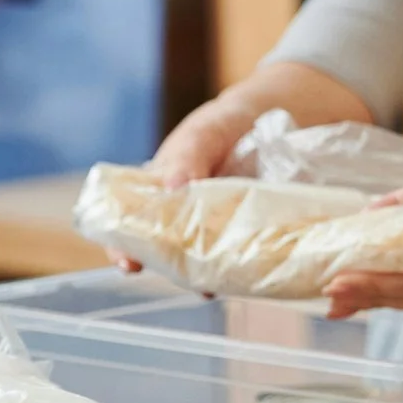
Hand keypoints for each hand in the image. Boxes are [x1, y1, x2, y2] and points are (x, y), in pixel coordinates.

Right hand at [116, 64, 377, 270]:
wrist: (278, 118)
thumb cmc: (225, 126)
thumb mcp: (204, 133)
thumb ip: (187, 158)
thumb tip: (172, 189)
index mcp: (159, 193)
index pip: (129, 226)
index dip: (124, 247)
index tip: (129, 265)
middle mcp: (184, 218)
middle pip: (170, 253)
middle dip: (179, 271)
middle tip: (197, 284)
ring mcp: (219, 230)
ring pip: (208, 261)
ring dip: (216, 274)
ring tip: (226, 283)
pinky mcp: (251, 234)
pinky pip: (245, 255)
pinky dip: (249, 266)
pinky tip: (257, 272)